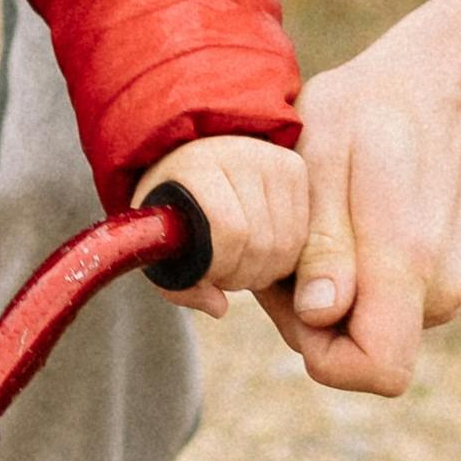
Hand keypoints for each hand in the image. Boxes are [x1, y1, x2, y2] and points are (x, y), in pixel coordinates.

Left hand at [132, 134, 307, 316]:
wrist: (189, 159)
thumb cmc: (172, 206)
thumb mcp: (160, 244)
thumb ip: (179, 284)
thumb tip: (219, 307)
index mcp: (197, 166)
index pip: (230, 230)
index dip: (222, 266)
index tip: (208, 271)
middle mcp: (239, 154)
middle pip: (263, 242)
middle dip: (243, 274)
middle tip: (225, 271)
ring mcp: (271, 158)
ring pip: (286, 244)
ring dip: (264, 269)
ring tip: (240, 260)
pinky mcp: (294, 167)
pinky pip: (301, 235)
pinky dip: (282, 255)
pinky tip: (260, 246)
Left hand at [260, 0, 460, 396]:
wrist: (440, 87)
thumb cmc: (370, 111)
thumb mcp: (324, 154)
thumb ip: (323, 241)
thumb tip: (321, 313)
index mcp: (409, 261)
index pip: (378, 368)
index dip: (323, 353)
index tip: (293, 295)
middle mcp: (437, 291)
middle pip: (355, 352)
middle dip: (305, 314)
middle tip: (289, 237)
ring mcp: (442, 291)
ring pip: (360, 329)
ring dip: (320, 294)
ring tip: (312, 222)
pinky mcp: (436, 284)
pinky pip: (376, 308)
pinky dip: (343, 281)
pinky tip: (334, 226)